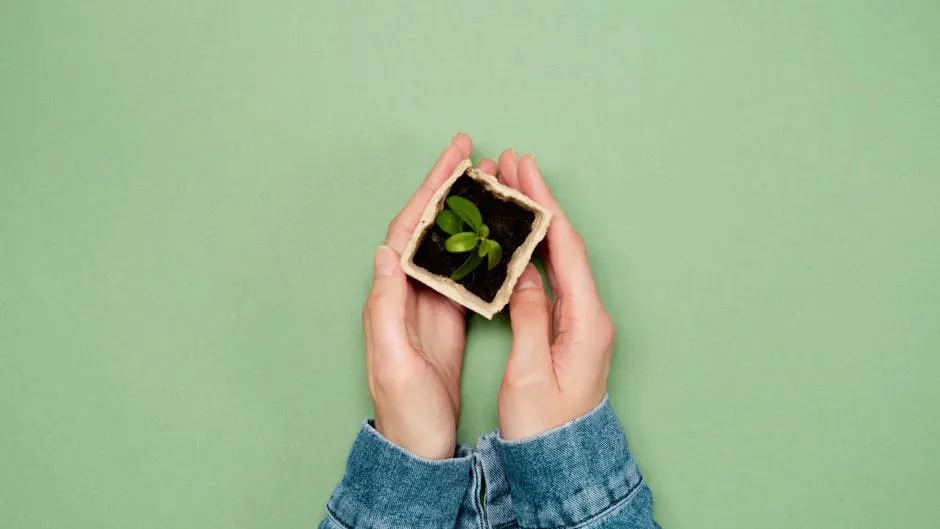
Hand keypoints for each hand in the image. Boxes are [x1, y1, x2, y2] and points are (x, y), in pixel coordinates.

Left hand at [362, 134, 497, 458]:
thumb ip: (386, 309)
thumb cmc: (405, 411)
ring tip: (488, 180)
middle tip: (471, 151)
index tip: (453, 158)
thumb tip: (386, 253)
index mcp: (392, 296)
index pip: (409, 230)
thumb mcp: (394, 363)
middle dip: (448, 186)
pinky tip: (497, 230)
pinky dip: (481, 243)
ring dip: (467, 208)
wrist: (418, 445)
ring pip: (449, 241)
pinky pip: (465, 268)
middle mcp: (407, 291)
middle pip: (429, 226)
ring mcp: (429, 303)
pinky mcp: (448, 316)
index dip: (430, 190)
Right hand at [495, 151, 615, 439]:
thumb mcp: (531, 372)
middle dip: (539, 202)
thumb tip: (523, 274)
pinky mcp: (567, 329)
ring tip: (511, 189)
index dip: (544, 207)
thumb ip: (528, 318)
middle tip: (515, 165)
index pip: (565, 249)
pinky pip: (551, 277)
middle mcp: (589, 315)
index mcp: (587, 321)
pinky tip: (515, 237)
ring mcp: (580, 321)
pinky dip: (532, 250)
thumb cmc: (546, 425)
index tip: (525, 173)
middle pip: (564, 245)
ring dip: (535, 222)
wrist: (563, 459)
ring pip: (557, 258)